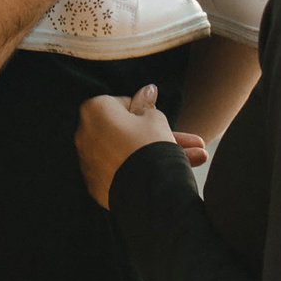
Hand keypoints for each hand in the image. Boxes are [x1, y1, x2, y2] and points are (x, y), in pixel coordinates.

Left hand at [74, 85, 204, 208]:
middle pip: (126, 132)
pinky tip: (166, 176)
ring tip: (196, 159)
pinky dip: (137, 172)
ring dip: (156, 154)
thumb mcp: (155, 119)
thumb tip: (148, 89)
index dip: (145, 112)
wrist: (145, 191)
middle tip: (190, 142)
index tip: (159, 121)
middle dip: (158, 136)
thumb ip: (147, 104)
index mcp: (95, 110)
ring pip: (126, 153)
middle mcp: (84, 134)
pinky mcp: (95, 184)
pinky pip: (119, 172)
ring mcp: (88, 162)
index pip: (122, 104)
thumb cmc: (150, 146)